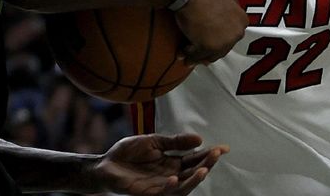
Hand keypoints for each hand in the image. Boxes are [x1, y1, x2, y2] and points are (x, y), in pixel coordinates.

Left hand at [94, 133, 228, 194]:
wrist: (106, 164)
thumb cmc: (128, 153)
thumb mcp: (154, 141)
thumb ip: (175, 141)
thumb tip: (199, 139)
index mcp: (172, 161)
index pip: (195, 159)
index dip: (209, 154)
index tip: (224, 148)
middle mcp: (170, 175)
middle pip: (193, 172)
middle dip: (206, 164)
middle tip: (216, 154)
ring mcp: (160, 186)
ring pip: (183, 187)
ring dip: (194, 180)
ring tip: (204, 170)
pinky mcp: (148, 193)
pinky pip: (163, 193)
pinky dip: (170, 187)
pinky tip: (173, 178)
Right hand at [174, 0, 247, 65]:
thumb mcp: (220, 6)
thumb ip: (221, 23)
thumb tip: (212, 41)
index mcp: (242, 21)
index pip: (230, 40)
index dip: (216, 44)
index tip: (206, 46)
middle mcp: (237, 32)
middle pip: (221, 50)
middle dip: (206, 53)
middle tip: (194, 52)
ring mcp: (225, 41)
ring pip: (208, 55)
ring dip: (195, 56)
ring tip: (185, 53)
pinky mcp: (209, 46)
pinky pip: (196, 56)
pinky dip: (187, 55)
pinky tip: (181, 52)